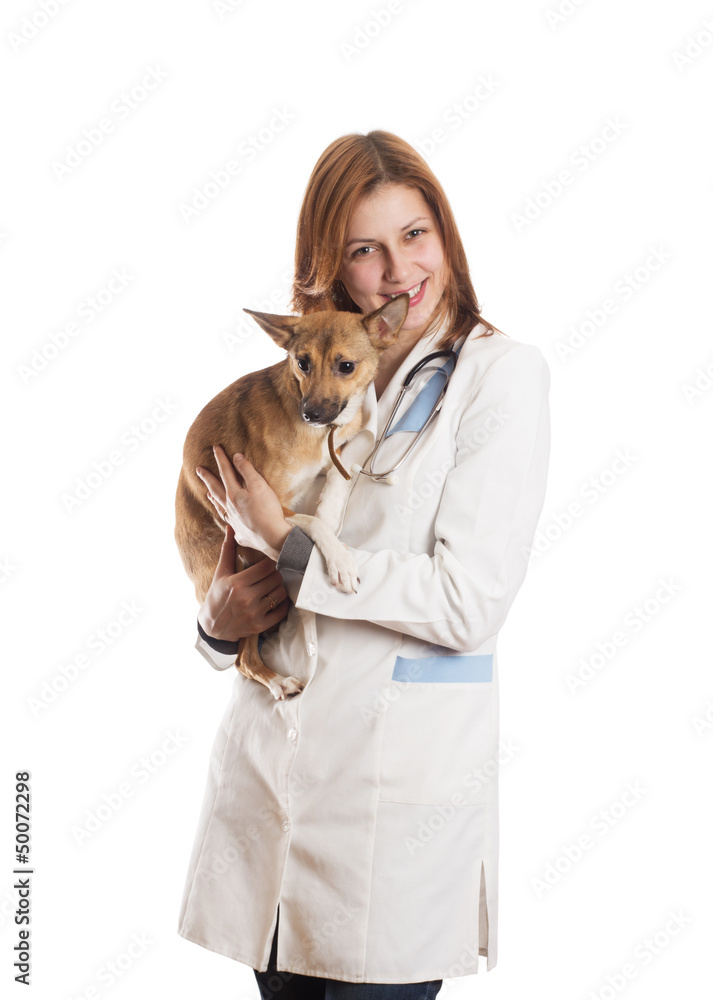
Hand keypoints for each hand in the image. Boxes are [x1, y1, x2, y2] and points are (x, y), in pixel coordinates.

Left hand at [196, 444, 291, 559]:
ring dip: (213, 499)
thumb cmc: (268, 510)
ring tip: (207, 494)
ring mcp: (234, 522)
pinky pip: (232, 527)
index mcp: (234, 494)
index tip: (215, 447)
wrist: (272, 538)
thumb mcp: (259, 485)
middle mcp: (230, 508)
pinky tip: (229, 523)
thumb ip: (247, 470)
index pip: (225, 472)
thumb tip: (236, 457)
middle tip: (198, 469)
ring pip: (220, 508)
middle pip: (215, 490)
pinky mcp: (242, 534)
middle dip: (207, 478)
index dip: (220, 458)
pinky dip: (228, 522)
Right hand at [197, 524, 289, 640]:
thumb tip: (230, 526)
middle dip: (277, 574)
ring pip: (280, 594)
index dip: (271, 562)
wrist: (212, 626)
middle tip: (274, 573)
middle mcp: (246, 598)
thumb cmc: (217, 595)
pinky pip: (281, 612)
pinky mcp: (259, 626)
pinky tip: (277, 599)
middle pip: (276, 579)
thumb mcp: (221, 573)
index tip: (271, 562)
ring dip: (280, 588)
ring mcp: (254, 613)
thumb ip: (228, 549)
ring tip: (274, 585)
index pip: (266, 567)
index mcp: (237, 583)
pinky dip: (283, 605)